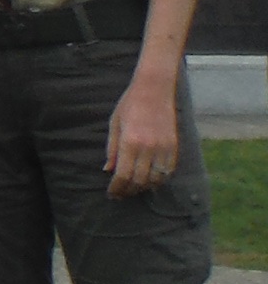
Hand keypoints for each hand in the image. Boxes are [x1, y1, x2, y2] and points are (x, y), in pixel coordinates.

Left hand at [106, 66, 181, 197]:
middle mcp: (148, 148)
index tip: (112, 193)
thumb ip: (112, 149)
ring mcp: (163, 148)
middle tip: (121, 194)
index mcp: (129, 142)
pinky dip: (159, 179)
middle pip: (139, 180)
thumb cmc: (129, 105)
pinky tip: (151, 179)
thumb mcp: (114, 124)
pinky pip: (168, 171)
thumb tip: (108, 170)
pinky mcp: (174, 146)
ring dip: (144, 187)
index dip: (117, 188)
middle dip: (129, 190)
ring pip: (155, 179)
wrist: (154, 89)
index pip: (123, 175)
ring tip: (134, 188)